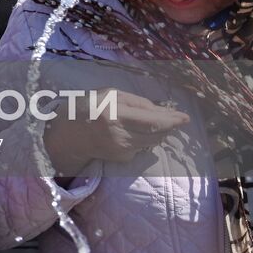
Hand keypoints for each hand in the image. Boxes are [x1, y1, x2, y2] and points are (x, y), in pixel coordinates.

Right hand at [43, 90, 188, 173]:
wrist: (67, 135)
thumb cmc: (87, 107)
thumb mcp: (108, 94)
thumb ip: (135, 101)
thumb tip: (160, 110)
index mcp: (115, 113)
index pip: (152, 120)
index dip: (172, 119)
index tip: (185, 117)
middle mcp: (120, 134)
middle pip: (156, 133)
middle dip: (169, 126)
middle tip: (176, 118)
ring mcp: (122, 149)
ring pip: (152, 141)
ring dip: (159, 132)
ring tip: (156, 122)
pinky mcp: (122, 158)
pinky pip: (142, 147)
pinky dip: (145, 139)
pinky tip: (136, 132)